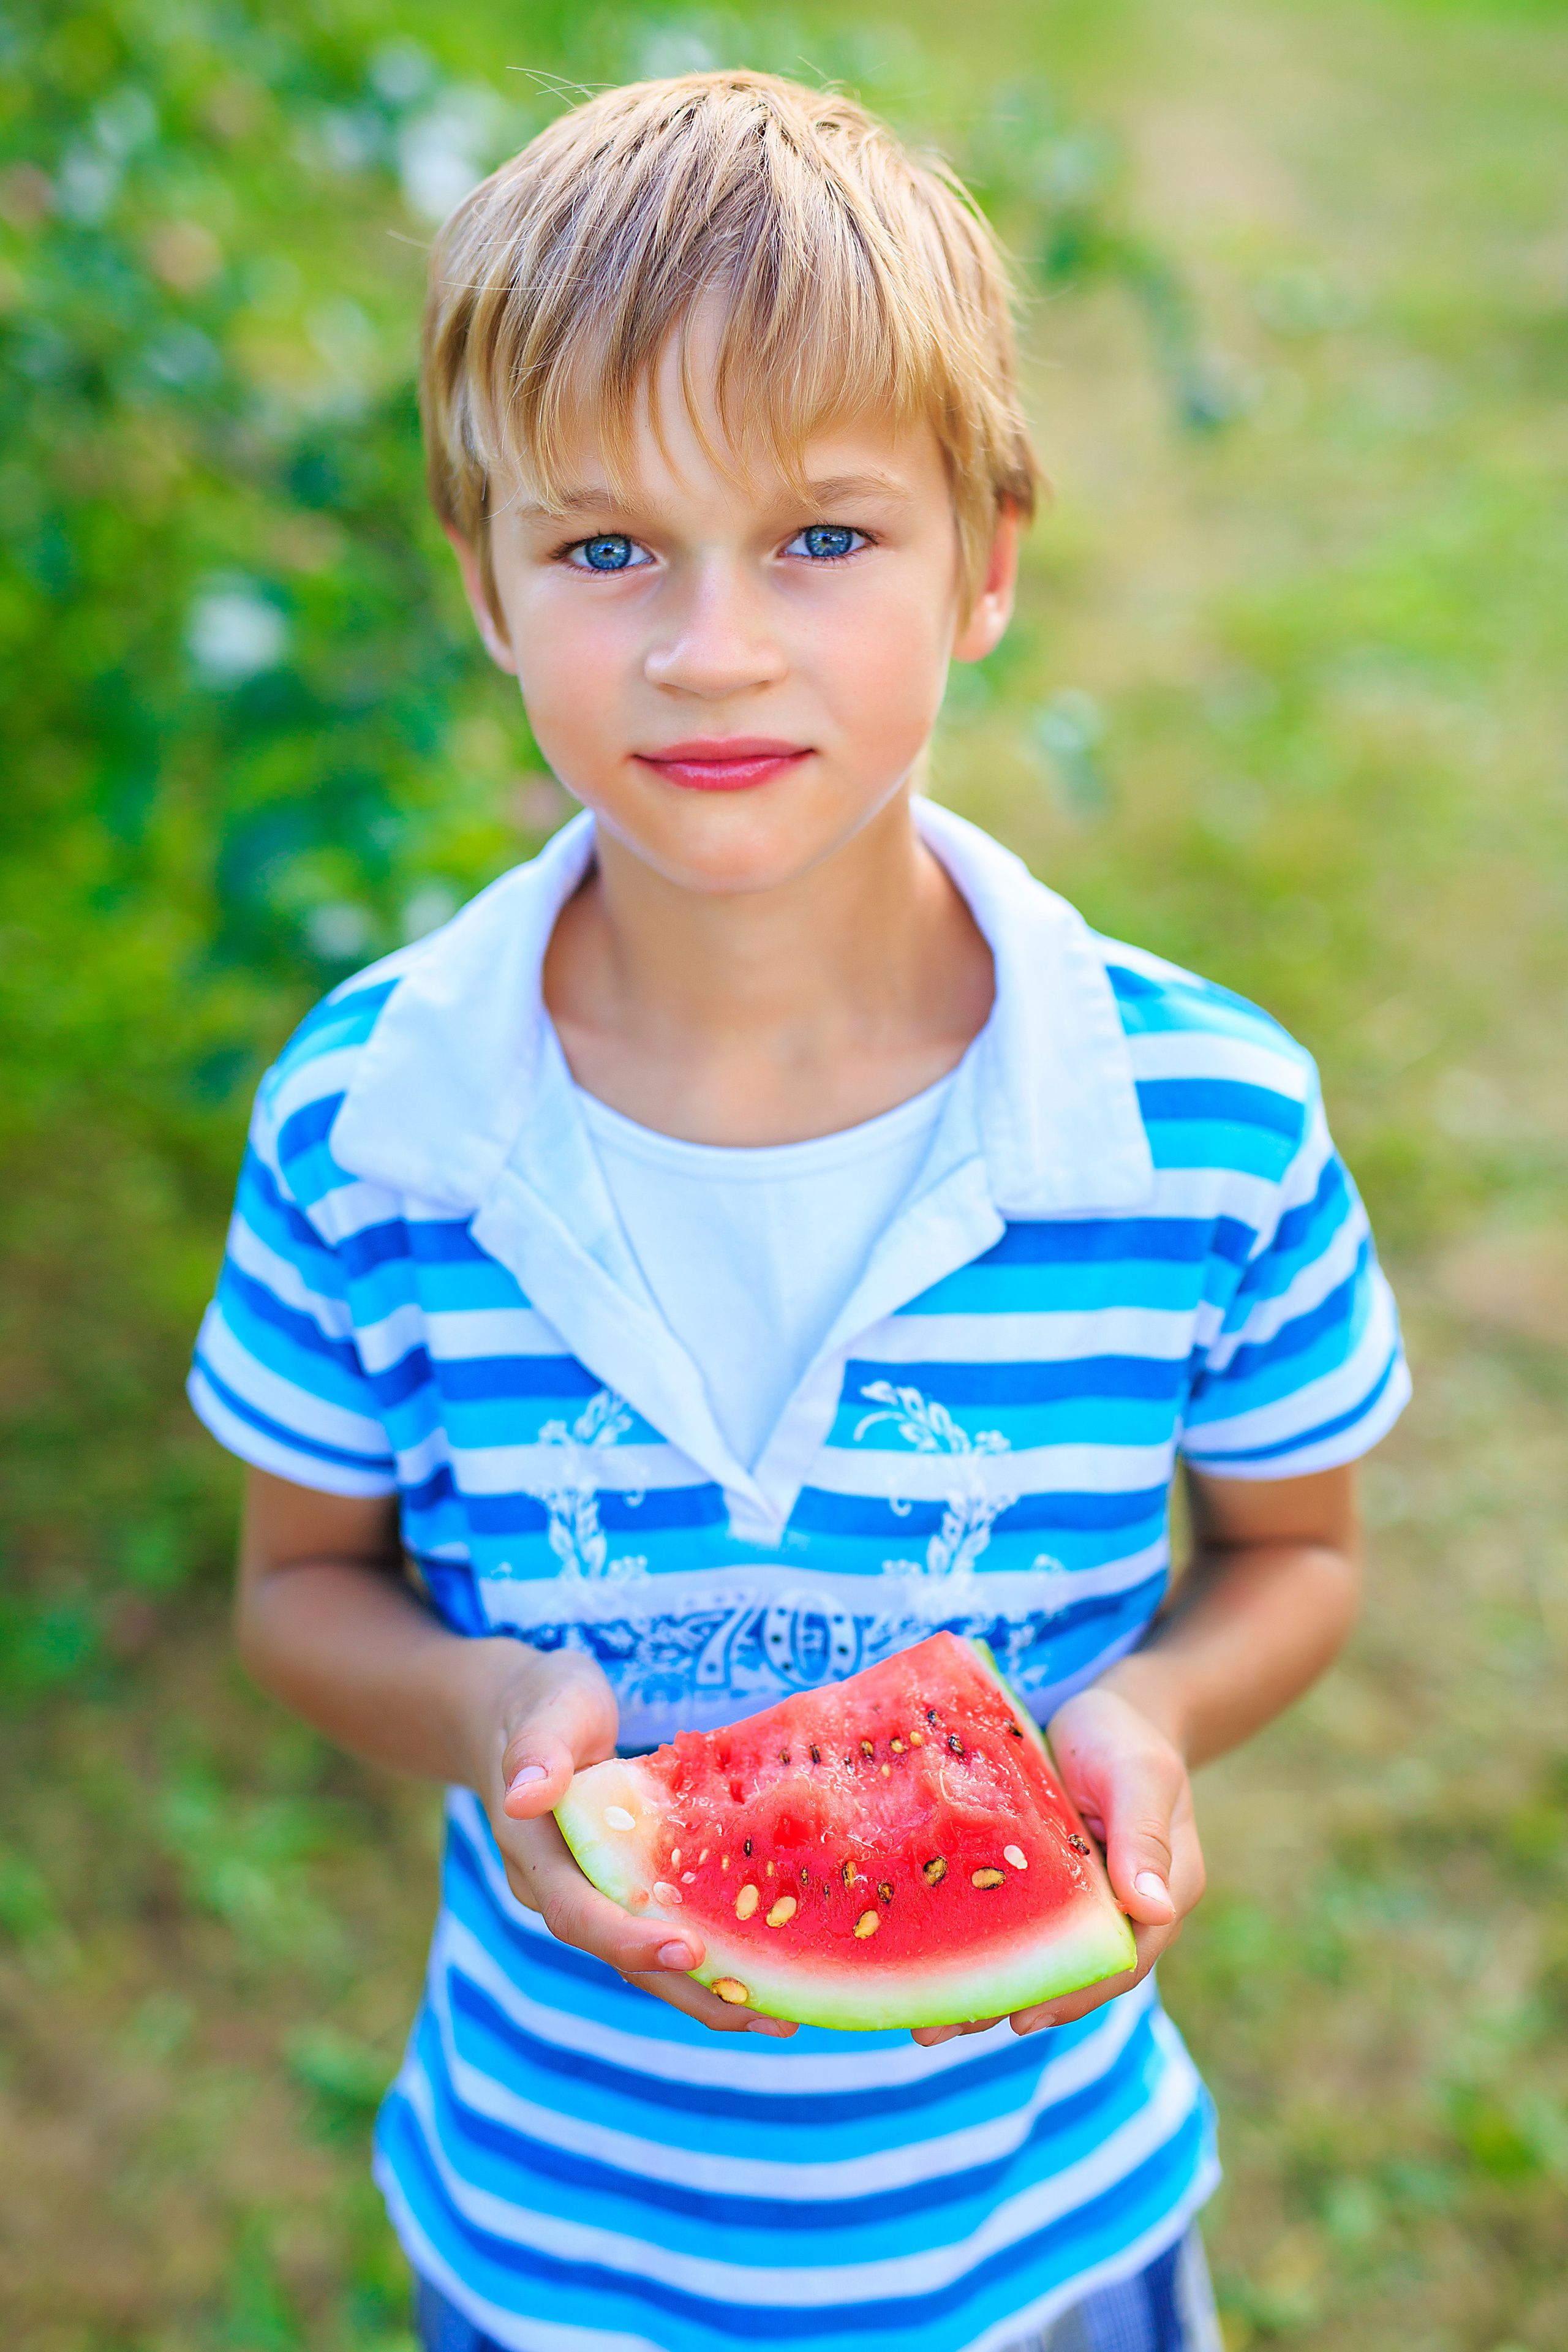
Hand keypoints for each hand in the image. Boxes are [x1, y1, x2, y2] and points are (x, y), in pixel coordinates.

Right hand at [471, 1642, 797, 2038]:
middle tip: (767, 2013)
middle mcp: (562, 1890)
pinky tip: (768, 1968)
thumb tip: (524, 1795)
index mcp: (534, 1854)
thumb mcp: (545, 1708)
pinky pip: (665, 1929)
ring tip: (783, 2012)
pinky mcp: (626, 1888)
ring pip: (647, 1958)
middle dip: (690, 1990)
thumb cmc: (544, 1703)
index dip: (629, 1937)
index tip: (688, 1951)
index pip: (577, 1911)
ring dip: (709, 1989)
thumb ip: (535, 1748)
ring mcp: (594, 1895)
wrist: (524, 1714)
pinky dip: (711, 1954)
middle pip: (622, 1956)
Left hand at [909, 1680, 1203, 2047]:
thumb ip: (1145, 1834)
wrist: (1101, 1707)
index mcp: (1157, 1895)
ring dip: (981, 1989)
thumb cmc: (1122, 1736)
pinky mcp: (1039, 1887)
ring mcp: (1076, 1903)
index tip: (1019, 2018)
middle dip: (1006, 2003)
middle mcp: (1118, 1912)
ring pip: (1033, 1959)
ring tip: (920, 2020)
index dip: (1072, 1994)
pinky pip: (1010, 1926)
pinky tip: (926, 1963)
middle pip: (1067, 1974)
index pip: (1117, 1960)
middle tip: (937, 2030)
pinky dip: (975, 1947)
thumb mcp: (1138, 1773)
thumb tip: (1156, 1908)